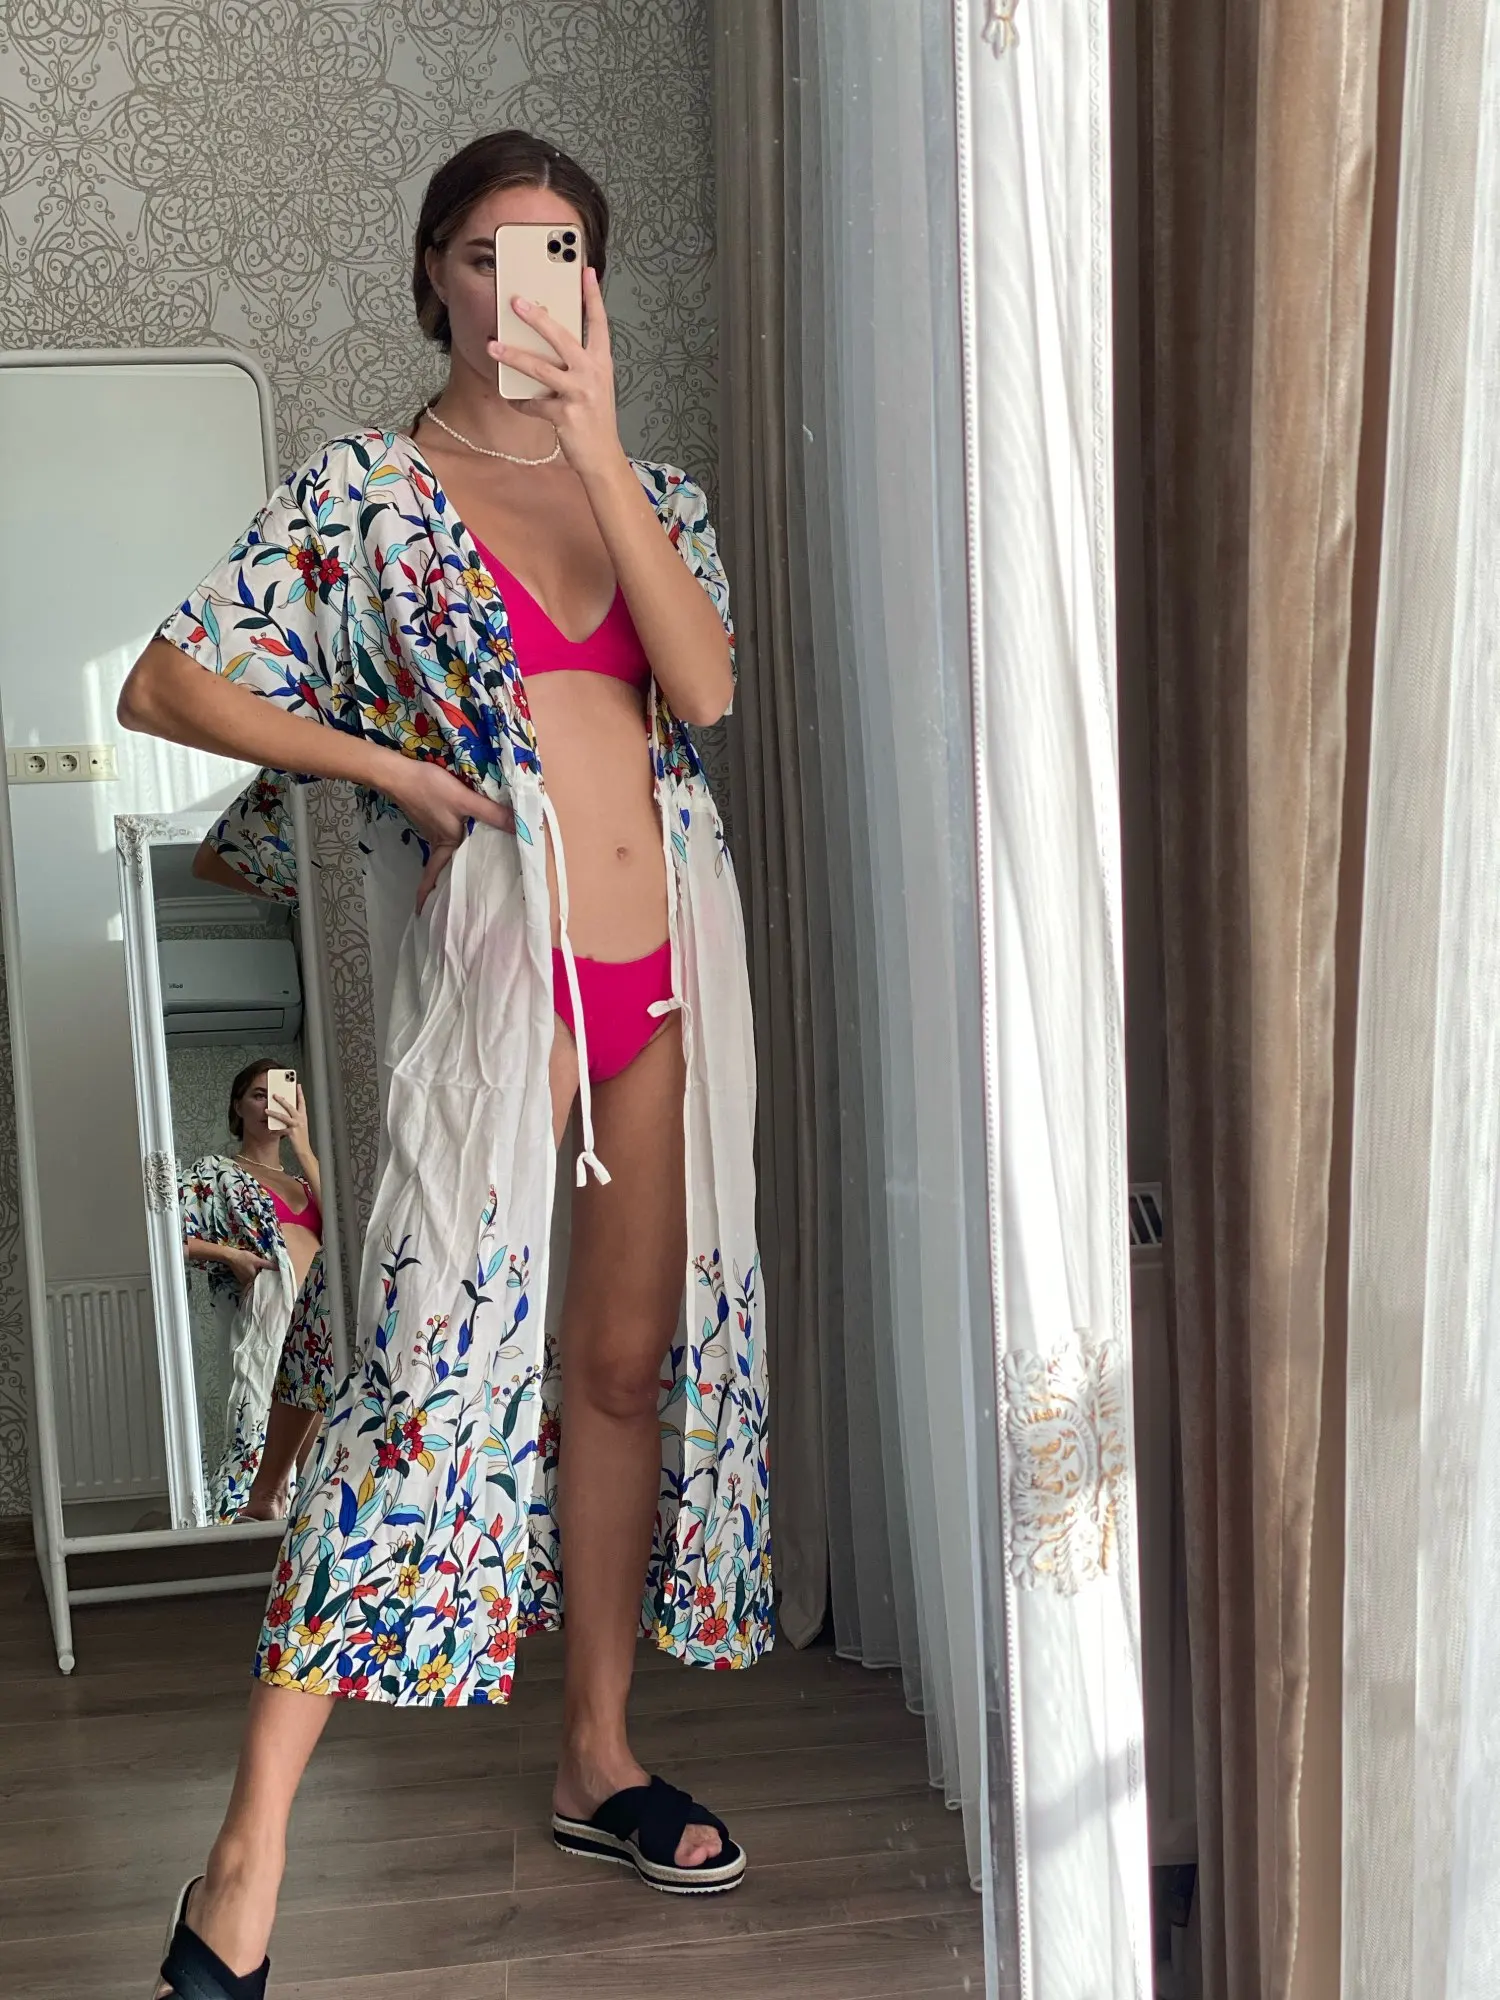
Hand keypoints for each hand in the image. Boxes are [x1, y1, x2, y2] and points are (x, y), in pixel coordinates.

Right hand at [220, 1245, 274, 1292]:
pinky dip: (254, 1278)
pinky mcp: (241, 1279)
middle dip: (265, 1282)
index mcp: (253, 1280)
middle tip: (274, 1280)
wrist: (231, 1256)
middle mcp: (248, 1283)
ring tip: (268, 1277)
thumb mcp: (258, 1260)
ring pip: (254, 1282)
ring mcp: (244, 1282)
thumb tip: (280, 1268)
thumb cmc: (244, 1258)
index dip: (270, 1283)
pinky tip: (257, 1274)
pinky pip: (250, 1280)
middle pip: (259, 1284)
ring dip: (259, 1280)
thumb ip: (268, 1265)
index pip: (263, 1284)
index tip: (276, 1282)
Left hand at [269, 1079, 309, 1152]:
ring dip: (274, 1112)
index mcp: (304, 1116)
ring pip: (284, 1116)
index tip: (297, 1085)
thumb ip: (294, 1117)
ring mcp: (297, 1126)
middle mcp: (301, 1119)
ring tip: (266, 1110)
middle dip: (283, 1100)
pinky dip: (274, 1127)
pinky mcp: (292, 1132)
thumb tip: (285, 1110)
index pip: (302, 1102)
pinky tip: (268, 1127)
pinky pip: (281, 1128)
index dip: (300, 1093)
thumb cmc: (301, 1138)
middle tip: (275, 1094)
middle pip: (291, 1106)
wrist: (304, 1150)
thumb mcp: (299, 1125)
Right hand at [381, 754, 514, 914]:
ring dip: (456, 862)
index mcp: (445, 844)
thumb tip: (521, 828)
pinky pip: (448, 836)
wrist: (400, 773)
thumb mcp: (465, 800)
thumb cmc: (429, 789)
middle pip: (445, 866)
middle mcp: (439, 841)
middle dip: (449, 882)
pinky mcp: (434, 818)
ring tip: (473, 872)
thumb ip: (492, 814)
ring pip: (449, 851)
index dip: (427, 894)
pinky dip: (458, 842)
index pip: (433, 877)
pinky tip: (469, 838)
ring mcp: (434, 830)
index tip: (422, 912)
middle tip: (464, 898)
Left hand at [488, 268, 622, 476]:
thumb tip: (547, 340)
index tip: (585, 272)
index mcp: (601, 362)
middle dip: (537, 318)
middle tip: (516, 302)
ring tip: (493, 347)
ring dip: (513, 356)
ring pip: (540, 369)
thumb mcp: (594, 384)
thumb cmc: (594, 418)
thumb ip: (578, 361)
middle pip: (562, 338)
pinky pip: (534, 404)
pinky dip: (521, 402)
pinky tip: (514, 400)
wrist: (603, 457)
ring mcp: (579, 394)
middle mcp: (592, 374)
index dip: (592, 296)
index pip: (599, 323)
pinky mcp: (565, 415)